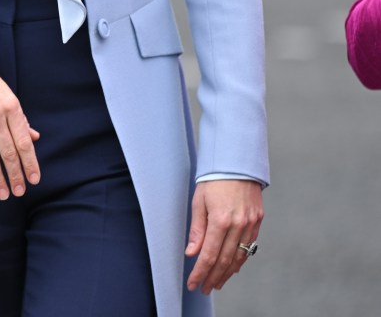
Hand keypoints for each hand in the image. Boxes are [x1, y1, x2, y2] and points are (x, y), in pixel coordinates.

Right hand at [0, 61, 39, 200]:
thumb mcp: (8, 97)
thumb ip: (20, 119)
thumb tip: (34, 138)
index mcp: (11, 107)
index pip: (23, 142)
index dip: (30, 163)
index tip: (34, 179)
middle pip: (8, 152)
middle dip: (15, 175)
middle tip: (19, 191)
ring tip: (3, 194)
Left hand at [185, 179, 263, 294]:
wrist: (237, 160)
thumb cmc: (214, 178)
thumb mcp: (199, 200)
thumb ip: (197, 229)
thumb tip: (192, 253)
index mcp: (220, 220)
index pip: (208, 255)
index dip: (200, 273)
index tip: (194, 284)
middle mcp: (238, 224)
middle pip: (225, 260)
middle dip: (213, 277)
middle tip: (205, 288)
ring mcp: (250, 223)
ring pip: (239, 256)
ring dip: (227, 272)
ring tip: (217, 282)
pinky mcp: (258, 220)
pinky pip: (249, 246)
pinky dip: (240, 259)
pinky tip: (232, 266)